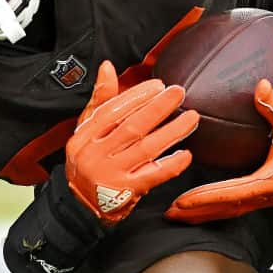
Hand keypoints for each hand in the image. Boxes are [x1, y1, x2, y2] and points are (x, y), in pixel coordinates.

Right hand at [66, 61, 198, 222]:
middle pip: (131, 128)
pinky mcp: (126, 193)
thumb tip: (108, 67)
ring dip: (171, 132)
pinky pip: (152, 176)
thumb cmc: (89, 160)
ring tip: (191, 118)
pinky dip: (170, 165)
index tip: (158, 85)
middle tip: (178, 93)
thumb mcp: (87, 130)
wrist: (81, 205)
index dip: (136, 96)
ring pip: (145, 149)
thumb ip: (100, 99)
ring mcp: (111, 175)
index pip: (112, 111)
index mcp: (84, 137)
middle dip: (157, 108)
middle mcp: (95, 155)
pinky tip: (186, 154)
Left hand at [165, 78, 272, 223]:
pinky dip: (226, 200)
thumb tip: (259, 86)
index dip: (206, 199)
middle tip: (171, 215)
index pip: (233, 194)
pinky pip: (247, 198)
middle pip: (230, 208)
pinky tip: (213, 196)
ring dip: (211, 209)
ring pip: (238, 206)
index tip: (181, 202)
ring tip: (185, 211)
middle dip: (200, 212)